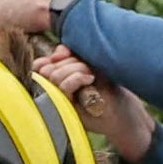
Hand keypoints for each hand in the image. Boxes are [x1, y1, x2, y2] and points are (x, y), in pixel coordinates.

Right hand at [31, 45, 154, 162]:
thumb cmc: (107, 88)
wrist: (123, 112)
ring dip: (75, 69)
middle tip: (86, 67)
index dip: (49, 58)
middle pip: (47, 69)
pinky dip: (77, 78)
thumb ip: (72, 56)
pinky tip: (90, 78)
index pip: (39, 66)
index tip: (63, 54)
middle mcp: (54, 93)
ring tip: (91, 74)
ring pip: (54, 76)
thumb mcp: (89, 66)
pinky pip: (64, 87)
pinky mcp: (68, 111)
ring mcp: (60, 103)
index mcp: (55, 82)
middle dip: (67, 62)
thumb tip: (58, 51)